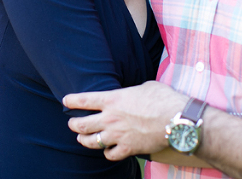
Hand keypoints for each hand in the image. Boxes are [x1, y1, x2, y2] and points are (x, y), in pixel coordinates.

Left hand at [63, 81, 186, 159]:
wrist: (177, 120)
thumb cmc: (163, 98)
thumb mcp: (145, 86)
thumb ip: (132, 91)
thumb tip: (135, 94)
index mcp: (113, 99)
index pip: (84, 100)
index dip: (71, 101)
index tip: (65, 101)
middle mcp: (110, 118)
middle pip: (81, 125)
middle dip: (73, 124)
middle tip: (72, 123)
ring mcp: (118, 135)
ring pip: (91, 142)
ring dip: (84, 140)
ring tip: (82, 139)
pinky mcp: (128, 149)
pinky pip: (110, 155)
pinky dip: (107, 153)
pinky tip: (108, 150)